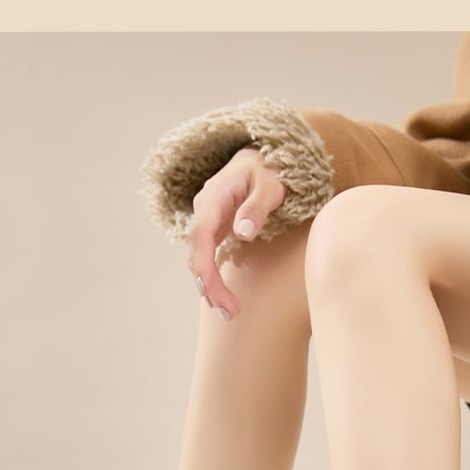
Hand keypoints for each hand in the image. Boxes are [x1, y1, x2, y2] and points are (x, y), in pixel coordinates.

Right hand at [187, 146, 285, 319]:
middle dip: (210, 285)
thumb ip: (257, 207)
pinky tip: (223, 298)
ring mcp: (209, 219)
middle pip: (198, 252)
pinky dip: (214, 277)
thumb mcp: (271, 184)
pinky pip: (209, 256)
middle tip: (230, 313)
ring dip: (211, 286)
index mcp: (215, 197)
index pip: (201, 236)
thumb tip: (242, 232)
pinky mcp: (216, 228)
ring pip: (201, 257)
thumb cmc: (271, 169)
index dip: (203, 266)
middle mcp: (205, 209)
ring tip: (229, 312)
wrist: (265, 157)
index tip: (212, 291)